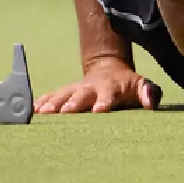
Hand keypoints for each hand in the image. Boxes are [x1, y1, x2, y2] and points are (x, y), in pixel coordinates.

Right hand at [34, 62, 162, 113]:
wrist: (108, 69)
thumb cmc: (128, 85)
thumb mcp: (143, 86)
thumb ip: (149, 93)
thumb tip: (150, 103)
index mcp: (112, 88)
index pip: (109, 95)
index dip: (104, 102)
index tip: (99, 110)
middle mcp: (91, 88)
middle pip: (81, 95)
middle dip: (73, 103)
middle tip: (65, 112)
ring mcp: (76, 89)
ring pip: (63, 95)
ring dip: (53, 104)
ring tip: (42, 114)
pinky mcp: (65, 91)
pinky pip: (51, 96)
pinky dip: (42, 102)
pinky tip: (33, 111)